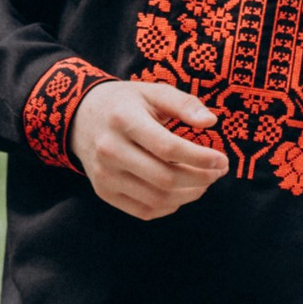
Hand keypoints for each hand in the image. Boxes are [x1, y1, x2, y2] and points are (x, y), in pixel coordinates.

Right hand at [70, 78, 227, 220]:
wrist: (80, 118)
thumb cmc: (125, 104)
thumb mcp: (152, 93)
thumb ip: (183, 104)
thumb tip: (211, 122)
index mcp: (123, 120)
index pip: (168, 147)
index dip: (200, 158)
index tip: (222, 160)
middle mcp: (110, 150)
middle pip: (165, 177)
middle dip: (200, 179)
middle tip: (218, 171)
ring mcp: (105, 175)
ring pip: (157, 199)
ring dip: (189, 194)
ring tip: (204, 182)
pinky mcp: (104, 192)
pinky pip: (145, 210)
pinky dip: (170, 206)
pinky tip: (182, 192)